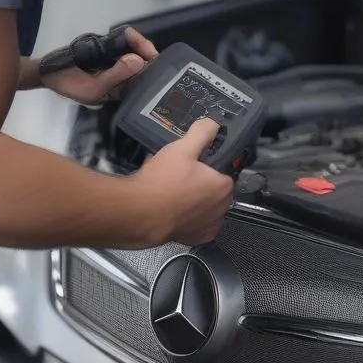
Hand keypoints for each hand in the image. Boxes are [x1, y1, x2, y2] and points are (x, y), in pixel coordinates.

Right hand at [39, 27, 158, 105]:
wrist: (47, 71)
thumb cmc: (69, 84)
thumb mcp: (94, 87)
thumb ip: (116, 75)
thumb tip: (138, 61)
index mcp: (123, 91)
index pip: (146, 81)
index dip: (154, 70)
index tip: (152, 60)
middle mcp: (124, 77)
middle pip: (146, 64)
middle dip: (147, 53)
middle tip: (143, 45)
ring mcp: (118, 63)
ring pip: (138, 52)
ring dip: (139, 44)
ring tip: (134, 38)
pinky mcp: (111, 50)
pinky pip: (127, 43)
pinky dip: (130, 37)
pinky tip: (127, 35)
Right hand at [130, 118, 234, 245]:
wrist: (138, 214)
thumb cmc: (159, 186)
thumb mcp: (182, 148)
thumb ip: (201, 133)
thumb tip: (211, 124)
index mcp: (223, 186)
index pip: (223, 170)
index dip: (207, 166)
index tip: (193, 166)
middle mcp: (221, 208)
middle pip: (215, 188)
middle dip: (201, 182)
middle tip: (180, 177)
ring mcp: (209, 225)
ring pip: (206, 206)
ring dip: (195, 200)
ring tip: (174, 192)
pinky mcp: (196, 238)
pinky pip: (198, 223)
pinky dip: (189, 217)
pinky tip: (174, 208)